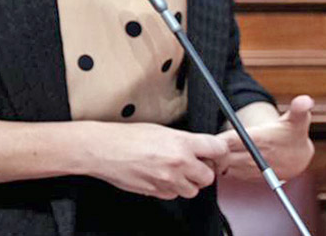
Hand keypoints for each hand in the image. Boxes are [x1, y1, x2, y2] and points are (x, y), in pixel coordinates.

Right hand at [83, 122, 228, 199]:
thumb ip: (185, 141)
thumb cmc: (129, 136)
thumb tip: (201, 149)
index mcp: (182, 143)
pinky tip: (161, 176)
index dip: (220, 154)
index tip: (218, 155)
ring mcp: (168, 181)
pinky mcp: (157, 192)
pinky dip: (171, 189)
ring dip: (188, 183)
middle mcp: (178, 163)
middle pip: (208, 177)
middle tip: (194, 164)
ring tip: (174, 170)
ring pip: (193, 190)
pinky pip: (174, 195)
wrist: (105, 150)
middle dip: (203, 172)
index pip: (218, 150)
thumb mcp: (163, 131)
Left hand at [218, 95, 314, 180]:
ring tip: (210, 148)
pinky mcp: (246, 177)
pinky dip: (220, 166)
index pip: (231, 141)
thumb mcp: (298, 119)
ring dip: (215, 158)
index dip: (219, 139)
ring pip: (222, 166)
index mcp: (260, 141)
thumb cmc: (294, 134)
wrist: (298, 158)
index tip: (212, 135)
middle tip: (205, 141)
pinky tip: (218, 156)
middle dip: (212, 149)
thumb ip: (299, 109)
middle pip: (222, 155)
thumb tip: (306, 100)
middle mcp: (253, 159)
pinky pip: (226, 173)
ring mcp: (249, 170)